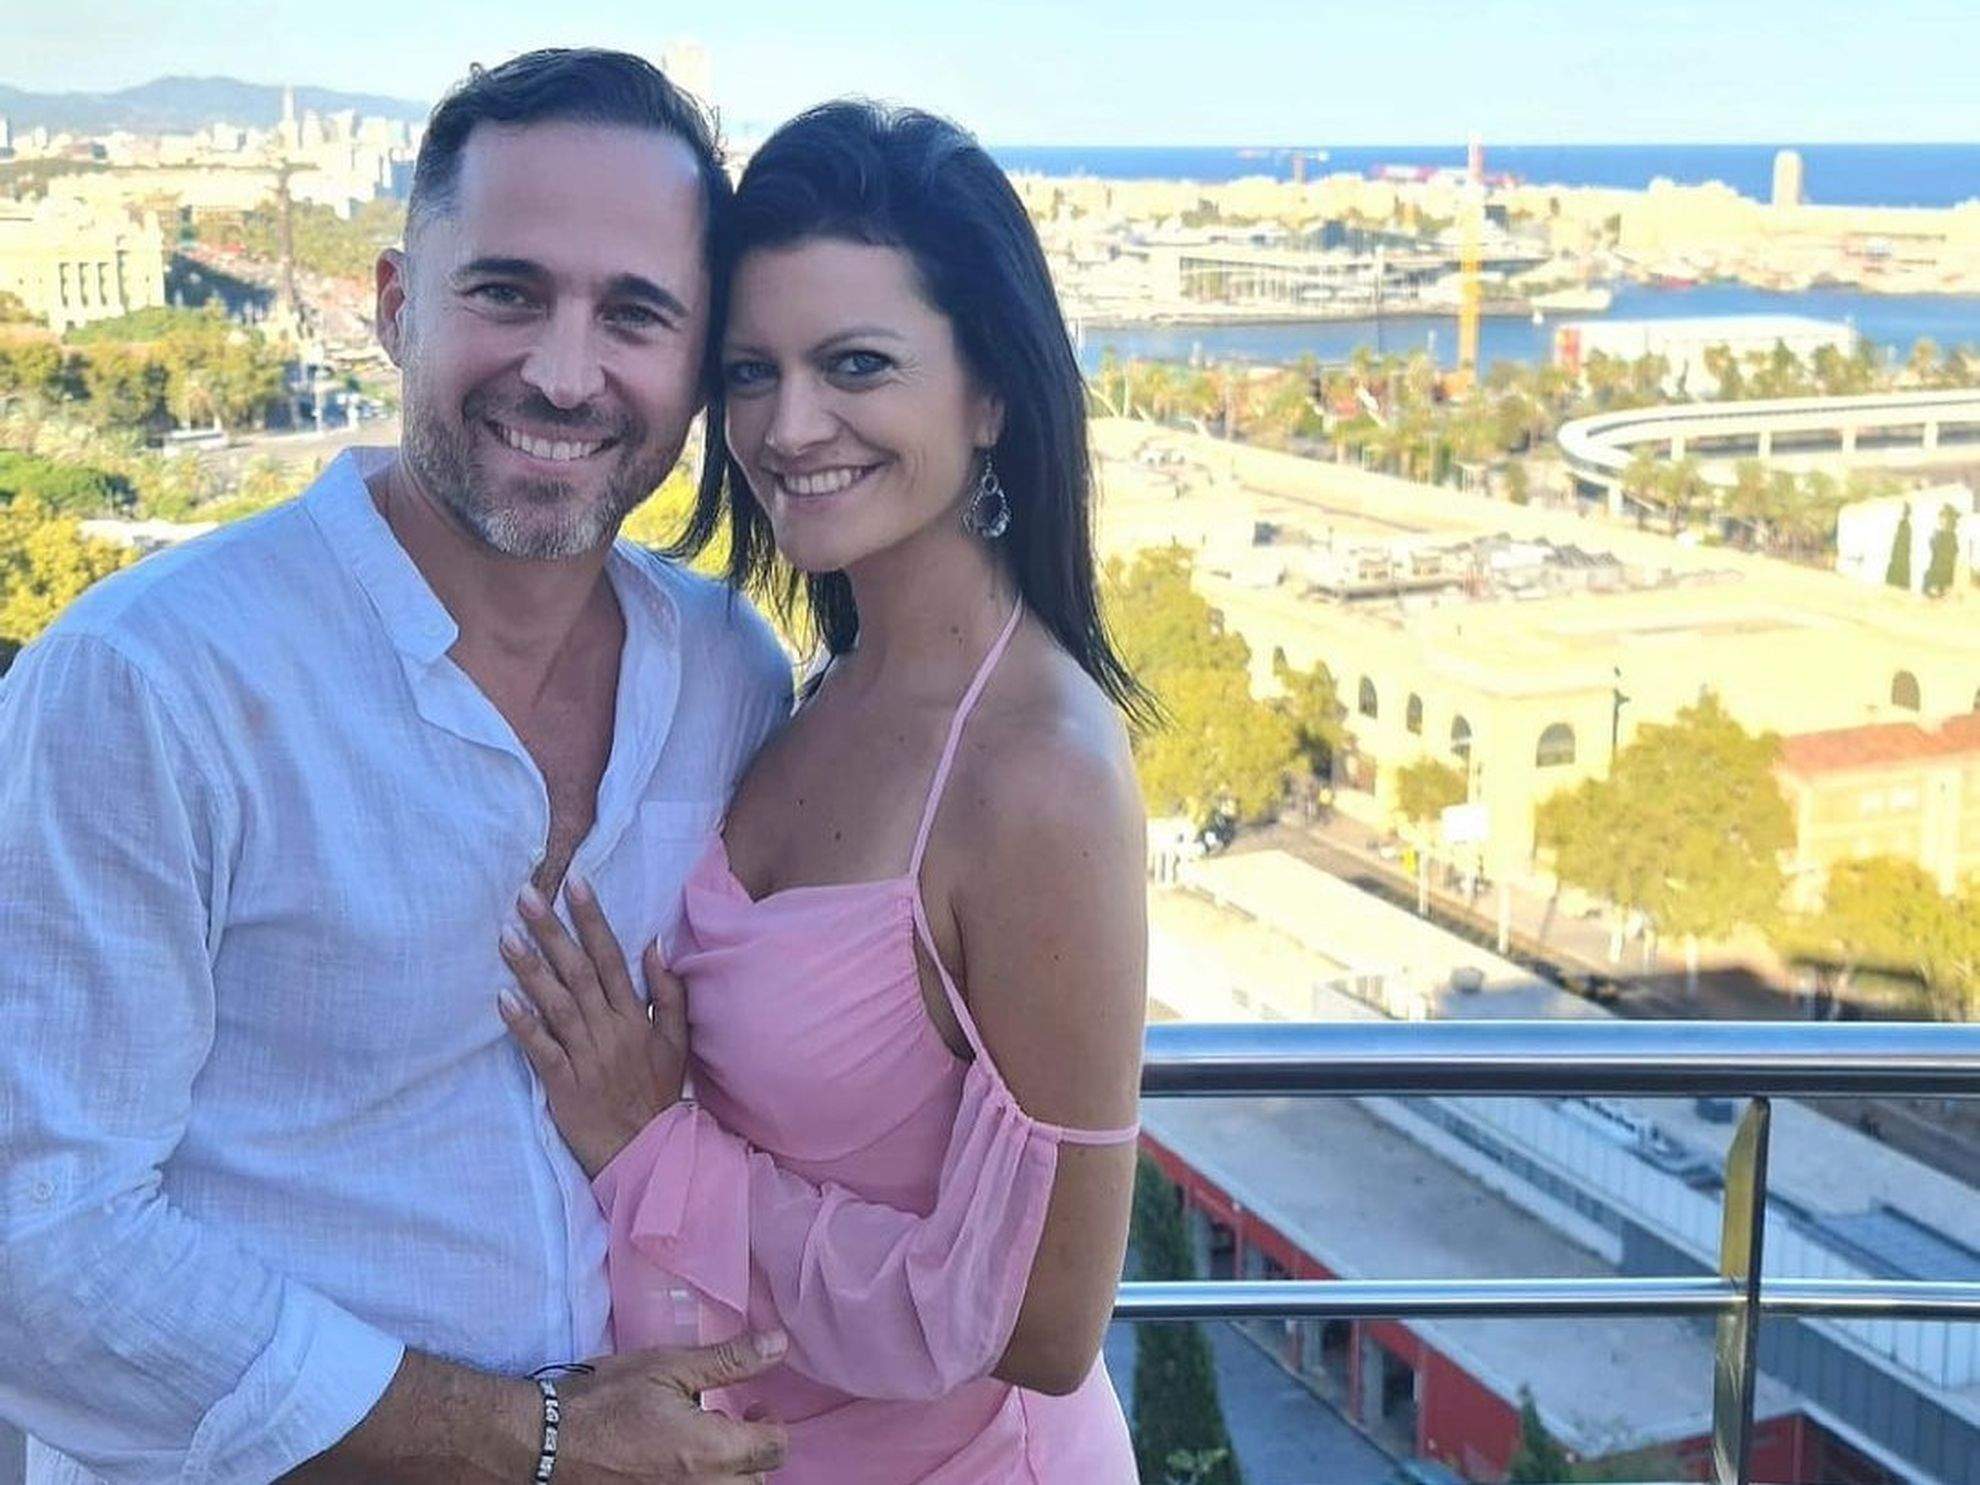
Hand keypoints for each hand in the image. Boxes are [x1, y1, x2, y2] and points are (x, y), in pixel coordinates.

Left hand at [498, 874, 689, 1177]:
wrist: (645, 1149)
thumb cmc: (656, 1091)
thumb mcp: (676, 1040)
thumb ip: (668, 992)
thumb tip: (654, 944)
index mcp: (636, 1015)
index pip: (611, 957)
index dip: (592, 918)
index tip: (574, 882)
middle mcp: (610, 1029)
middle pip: (578, 971)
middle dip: (552, 930)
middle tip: (526, 894)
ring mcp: (586, 1056)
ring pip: (556, 1004)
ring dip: (530, 968)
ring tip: (505, 935)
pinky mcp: (563, 1083)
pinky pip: (541, 1049)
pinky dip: (523, 1024)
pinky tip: (503, 999)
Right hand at [553, 1332, 789, 1482]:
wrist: (545, 1442)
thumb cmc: (606, 1399)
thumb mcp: (670, 1367)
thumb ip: (730, 1360)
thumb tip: (779, 1344)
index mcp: (712, 1452)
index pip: (773, 1447)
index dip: (772, 1422)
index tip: (754, 1405)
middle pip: (755, 1481)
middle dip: (753, 1453)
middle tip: (732, 1423)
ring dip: (728, 1474)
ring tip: (705, 1443)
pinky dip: (699, 1481)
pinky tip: (676, 1462)